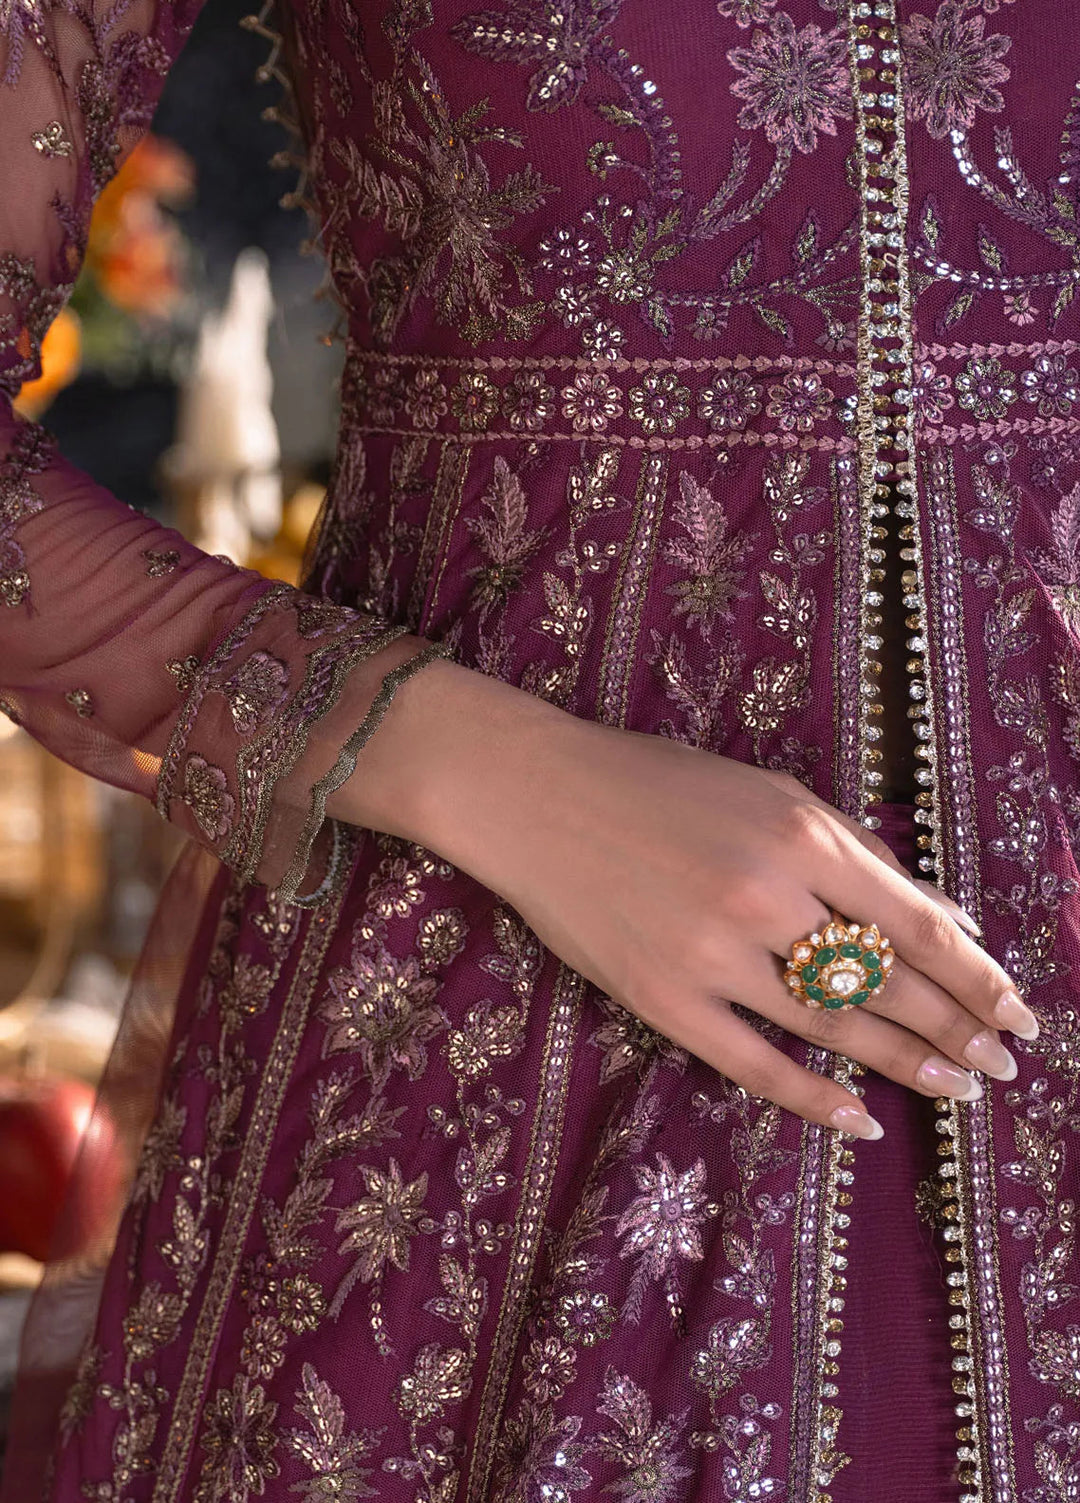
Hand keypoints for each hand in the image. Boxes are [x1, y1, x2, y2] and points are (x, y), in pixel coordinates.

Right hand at [333, 658, 1038, 1138]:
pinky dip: (813, 1099)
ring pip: (832, 1025)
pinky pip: (753, 1064)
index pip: (918, 923)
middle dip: (956, 1029)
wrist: (537, 796)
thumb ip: (857, 850)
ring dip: (904, 1064)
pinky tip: (861, 1123)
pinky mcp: (662, 998)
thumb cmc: (658, 783)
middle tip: (1003, 1067)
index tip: (1019, 1012)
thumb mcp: (768, 791)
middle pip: (887, 982)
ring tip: (956, 1091)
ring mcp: (711, 954)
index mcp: (800, 835)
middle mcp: (765, 896)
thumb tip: (946, 917)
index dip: (977, 976)